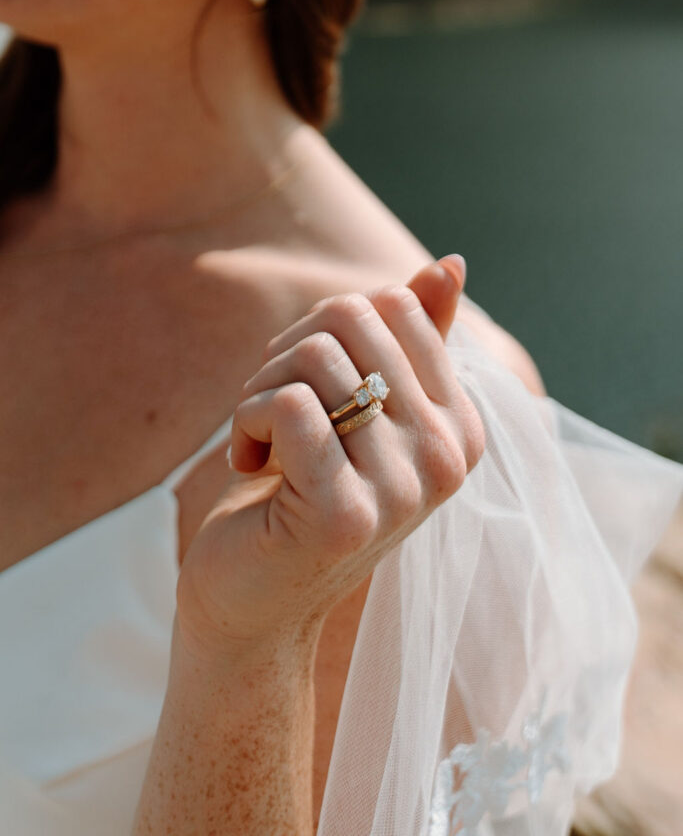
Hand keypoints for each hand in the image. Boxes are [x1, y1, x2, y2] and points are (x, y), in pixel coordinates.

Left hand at [175, 255, 484, 665]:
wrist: (253, 602)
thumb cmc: (303, 493)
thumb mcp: (360, 411)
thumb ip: (410, 342)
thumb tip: (453, 262)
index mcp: (461, 424)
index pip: (393, 304)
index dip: (327, 329)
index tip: (309, 388)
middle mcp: (448, 456)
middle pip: (351, 318)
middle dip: (288, 353)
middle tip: (275, 412)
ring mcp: (404, 489)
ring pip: (313, 359)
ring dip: (259, 391)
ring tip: (262, 441)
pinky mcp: (345, 514)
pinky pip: (287, 405)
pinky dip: (246, 420)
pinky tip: (249, 463)